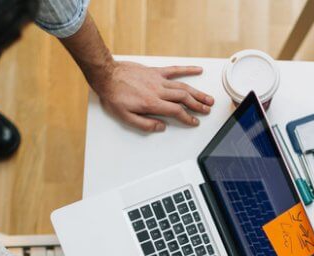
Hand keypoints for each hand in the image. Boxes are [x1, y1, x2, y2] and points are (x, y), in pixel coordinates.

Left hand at [92, 62, 213, 132]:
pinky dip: (187, 70)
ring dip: (197, 92)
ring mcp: (158, 79)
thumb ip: (145, 124)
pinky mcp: (155, 71)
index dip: (188, 118)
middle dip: (197, 105)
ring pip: (183, 86)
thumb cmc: (113, 95)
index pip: (176, 111)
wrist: (106, 75)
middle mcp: (158, 90)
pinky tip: (197, 70)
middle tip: (207, 110)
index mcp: (152, 103)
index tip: (195, 121)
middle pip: (184, 98)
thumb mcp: (125, 117)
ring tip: (208, 98)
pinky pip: (174, 70)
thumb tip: (160, 127)